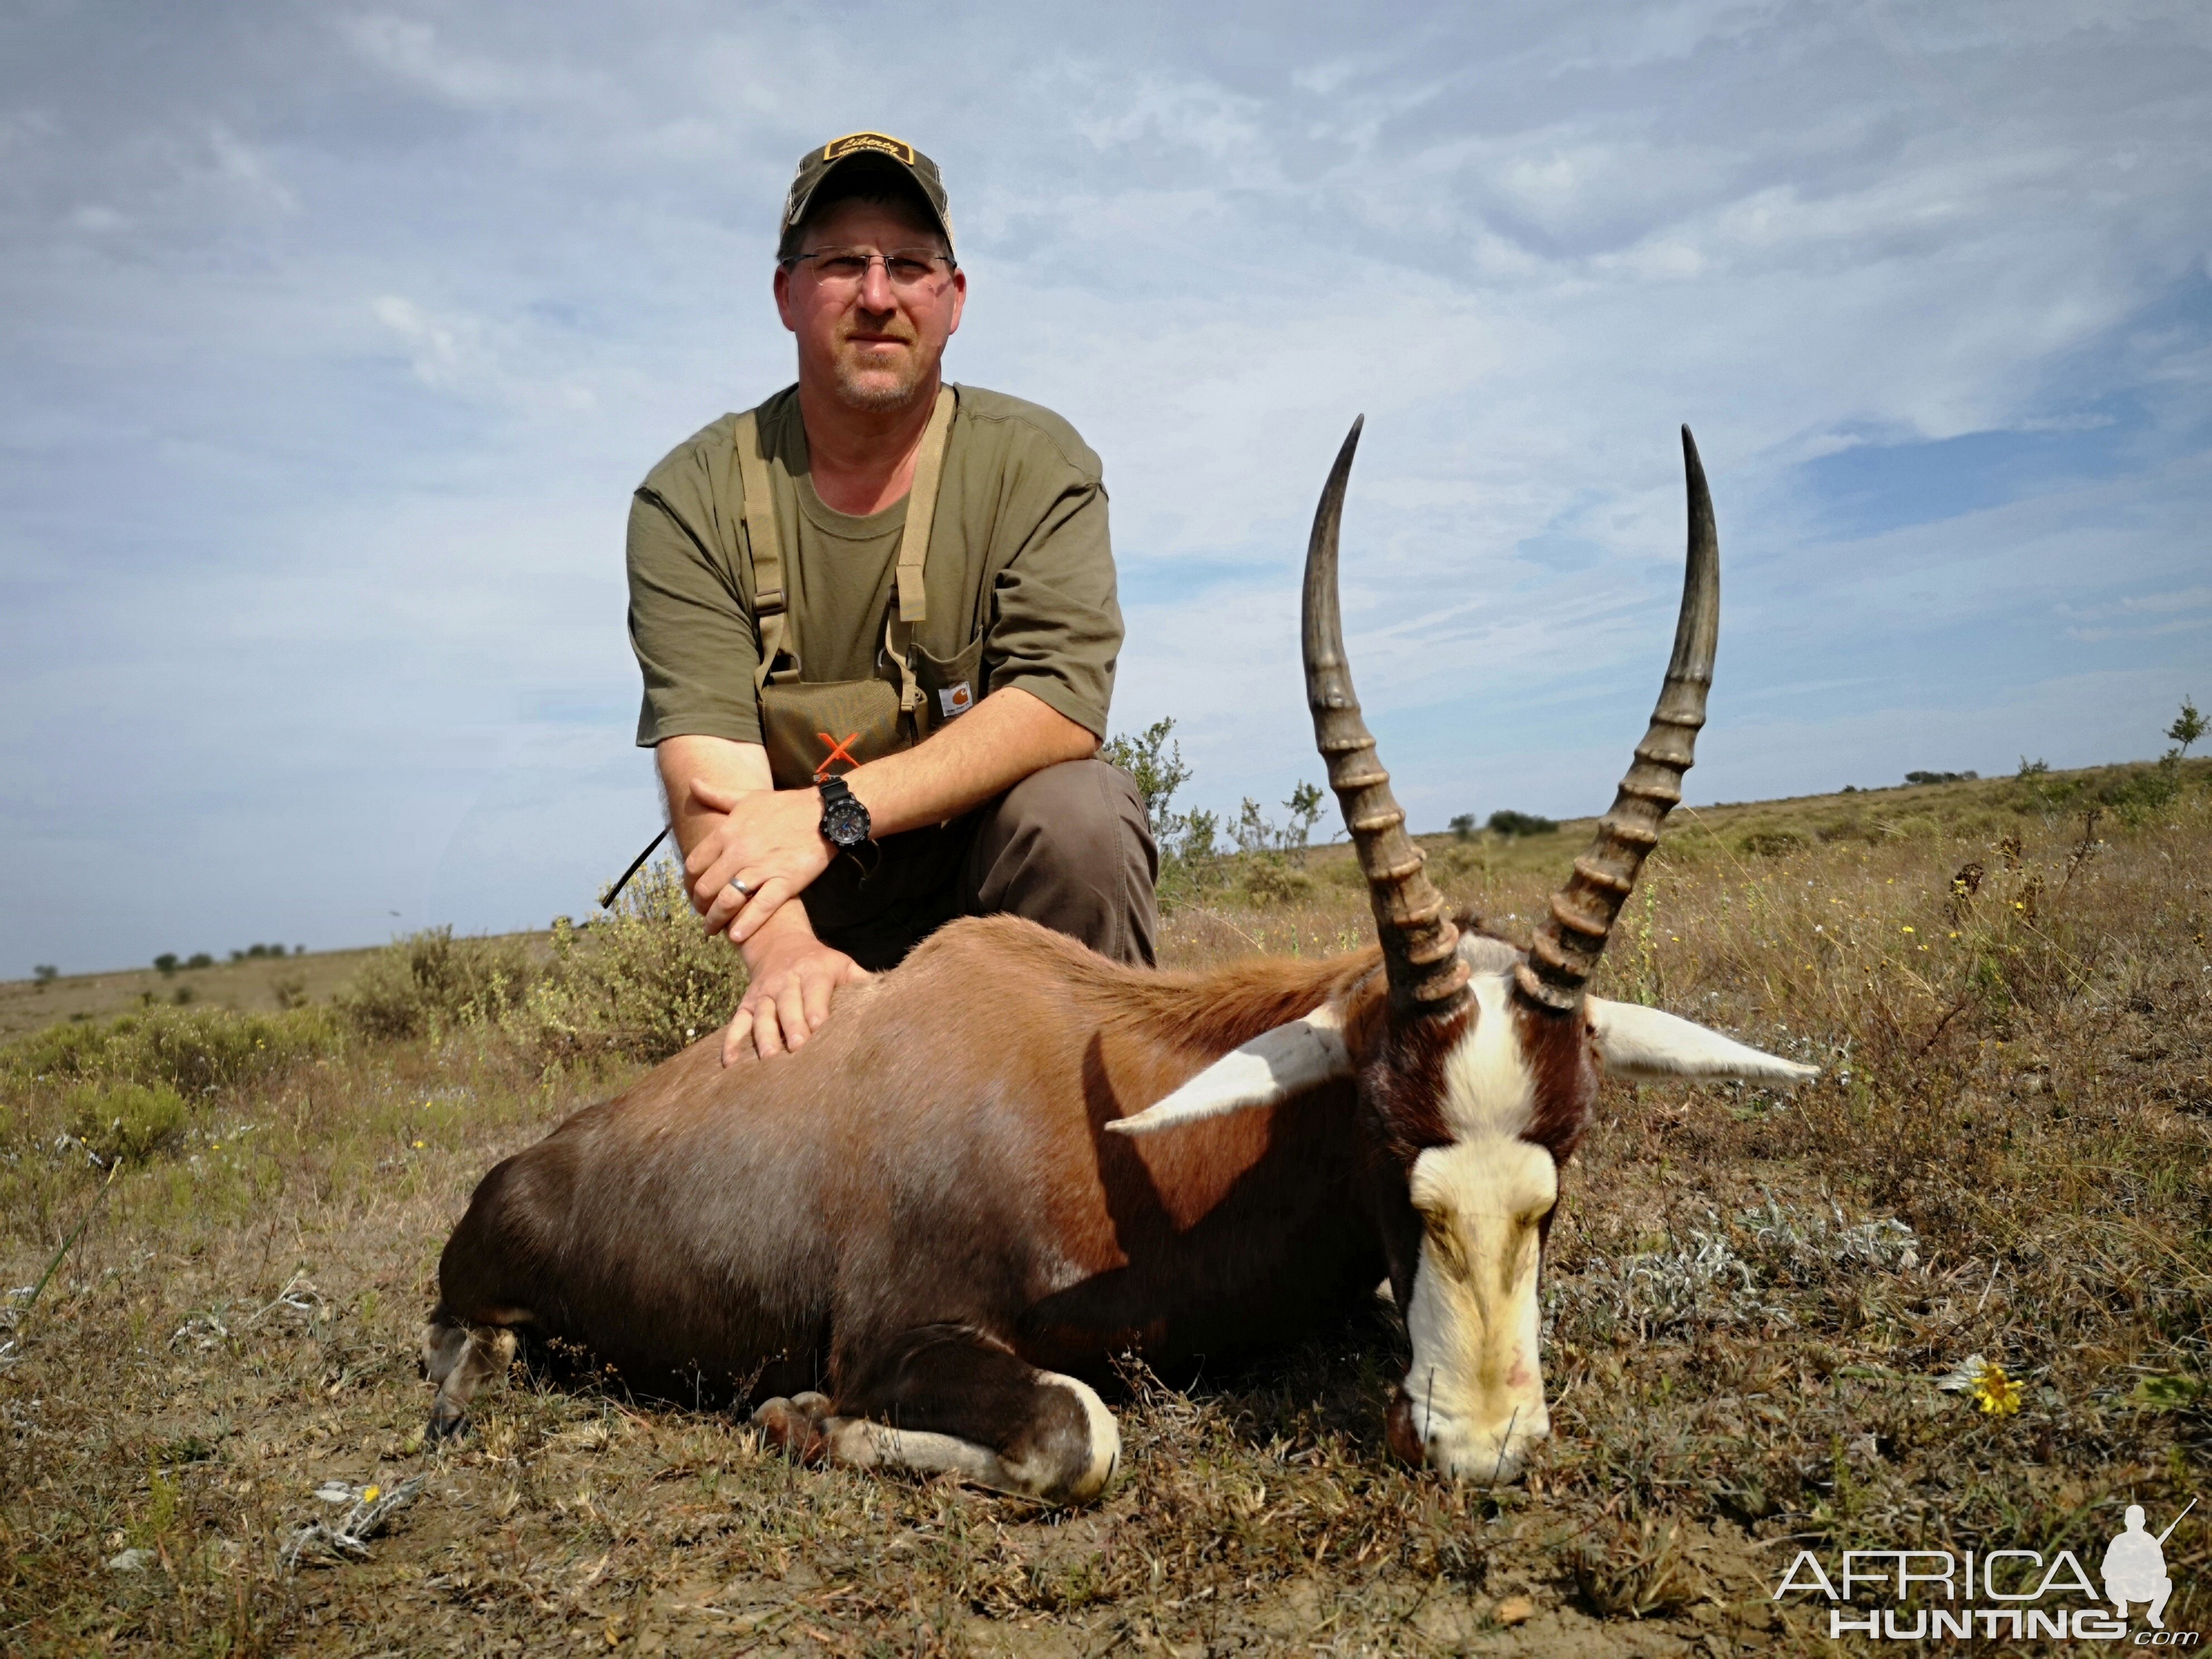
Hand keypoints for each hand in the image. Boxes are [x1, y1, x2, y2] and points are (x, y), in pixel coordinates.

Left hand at [685, 778, 836, 943]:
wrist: (824, 813)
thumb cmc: (784, 806)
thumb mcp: (746, 797)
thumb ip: (716, 795)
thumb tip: (692, 783)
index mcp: (727, 833)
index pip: (694, 865)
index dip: (690, 883)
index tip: (694, 892)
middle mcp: (739, 852)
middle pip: (706, 887)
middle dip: (700, 905)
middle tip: (704, 914)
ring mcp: (762, 868)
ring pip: (728, 901)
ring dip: (716, 920)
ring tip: (714, 930)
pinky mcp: (785, 882)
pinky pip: (761, 908)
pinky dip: (746, 925)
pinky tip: (736, 936)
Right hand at [722, 927, 869, 1063]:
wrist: (780, 944)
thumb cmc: (821, 964)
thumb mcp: (843, 964)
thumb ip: (862, 981)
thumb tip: (896, 996)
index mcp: (814, 971)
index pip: (814, 990)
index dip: (815, 1008)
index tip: (818, 1026)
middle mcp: (786, 981)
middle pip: (787, 1004)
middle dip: (791, 1026)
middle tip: (796, 1049)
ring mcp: (764, 993)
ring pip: (761, 1014)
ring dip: (763, 1035)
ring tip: (768, 1057)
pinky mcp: (747, 1003)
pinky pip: (737, 1022)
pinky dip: (732, 1042)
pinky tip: (730, 1063)